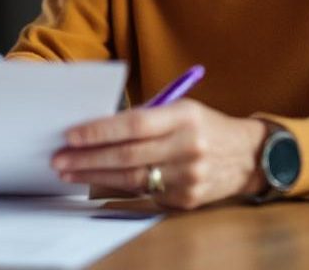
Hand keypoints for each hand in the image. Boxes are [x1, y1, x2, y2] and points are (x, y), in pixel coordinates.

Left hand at [53, 100, 266, 209]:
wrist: (249, 156)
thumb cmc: (203, 126)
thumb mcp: (180, 109)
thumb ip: (144, 117)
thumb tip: (95, 127)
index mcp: (185, 117)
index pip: (134, 125)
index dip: (100, 131)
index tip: (71, 134)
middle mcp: (189, 147)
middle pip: (128, 155)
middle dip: (88, 157)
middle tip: (59, 158)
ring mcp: (190, 176)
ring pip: (132, 178)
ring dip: (95, 175)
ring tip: (69, 170)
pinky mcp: (187, 199)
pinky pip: (145, 192)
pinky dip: (117, 187)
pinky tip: (96, 181)